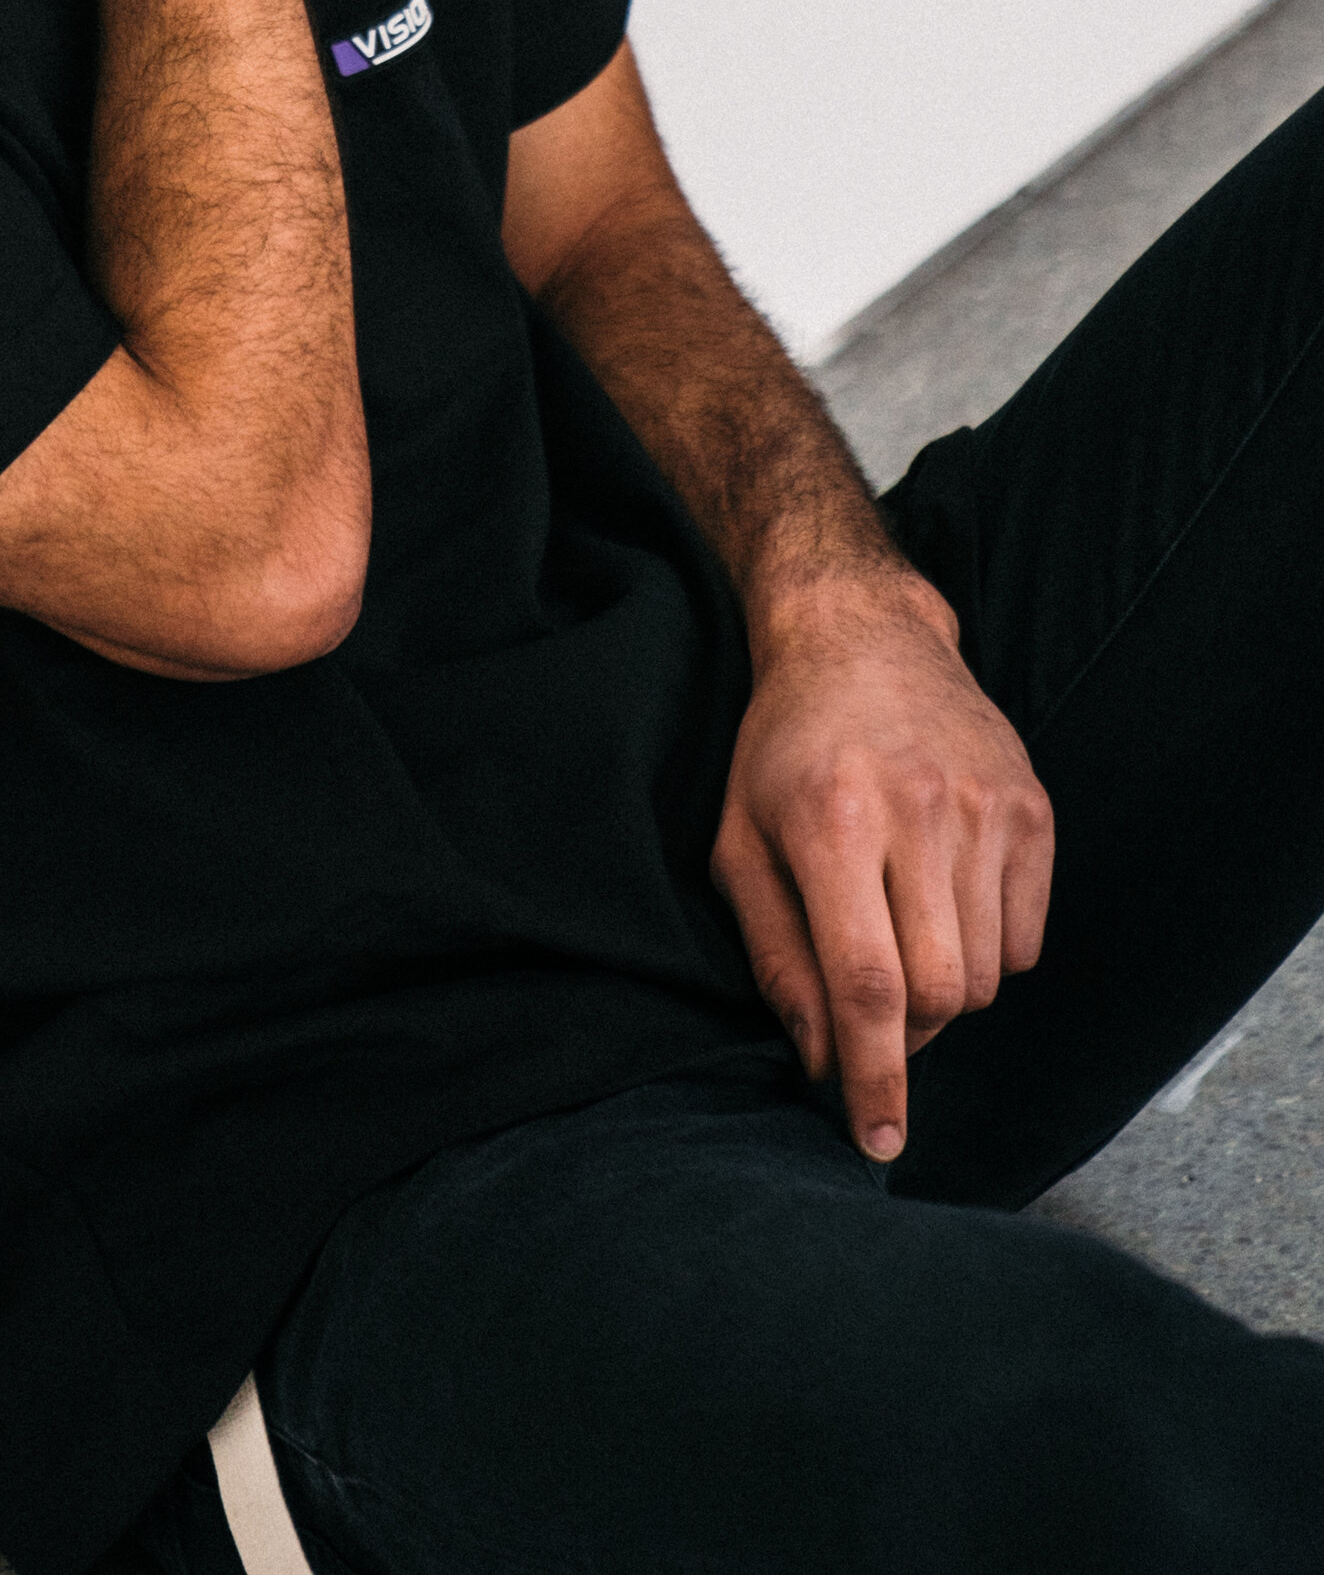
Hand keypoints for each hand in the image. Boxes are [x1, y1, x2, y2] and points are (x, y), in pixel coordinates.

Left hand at [710, 572, 1054, 1163]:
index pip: (868, 985)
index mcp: (832, 824)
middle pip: (938, 994)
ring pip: (987, 978)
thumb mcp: (741, 844)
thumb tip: (822, 1061)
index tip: (877, 1141)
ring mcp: (985, 808)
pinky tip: (946, 900)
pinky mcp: (1033, 808)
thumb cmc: (784, 748)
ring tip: (903, 931)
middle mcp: (918, 814)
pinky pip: (1027, 941)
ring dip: (945, 991)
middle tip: (872, 1004)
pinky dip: (990, 953)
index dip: (874, 1078)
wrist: (861, 634)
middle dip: (905, 1032)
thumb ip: (777, 958)